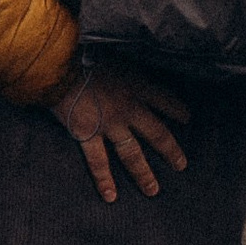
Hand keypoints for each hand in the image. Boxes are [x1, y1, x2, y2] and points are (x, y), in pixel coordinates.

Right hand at [47, 57, 190, 205]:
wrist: (58, 62)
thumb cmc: (81, 48)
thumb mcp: (112, 48)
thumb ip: (121, 61)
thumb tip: (124, 55)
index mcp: (135, 83)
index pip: (163, 98)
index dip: (176, 109)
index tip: (187, 118)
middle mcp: (128, 107)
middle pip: (156, 133)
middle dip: (170, 150)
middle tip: (181, 165)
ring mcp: (109, 124)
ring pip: (132, 153)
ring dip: (143, 173)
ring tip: (153, 190)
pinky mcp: (87, 135)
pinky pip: (98, 162)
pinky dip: (104, 180)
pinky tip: (111, 196)